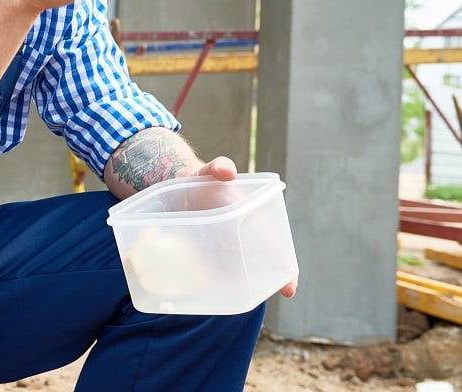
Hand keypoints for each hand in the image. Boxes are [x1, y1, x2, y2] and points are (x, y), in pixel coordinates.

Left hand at [190, 156, 296, 298]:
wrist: (175, 183)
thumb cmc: (203, 178)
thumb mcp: (211, 170)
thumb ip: (219, 166)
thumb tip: (227, 172)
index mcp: (250, 221)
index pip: (274, 248)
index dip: (285, 269)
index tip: (289, 289)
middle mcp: (240, 238)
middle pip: (257, 265)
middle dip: (261, 283)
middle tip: (257, 298)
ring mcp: (221, 247)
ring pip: (234, 272)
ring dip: (234, 285)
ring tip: (228, 297)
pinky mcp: (201, 252)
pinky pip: (208, 271)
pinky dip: (208, 281)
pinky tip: (202, 291)